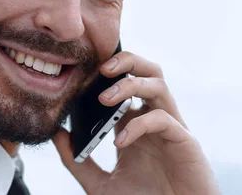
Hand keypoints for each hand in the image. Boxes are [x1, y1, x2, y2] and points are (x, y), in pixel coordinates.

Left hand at [53, 51, 220, 194]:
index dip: (108, 72)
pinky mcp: (184, 140)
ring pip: (158, 83)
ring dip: (130, 84)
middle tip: (101, 69)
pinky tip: (120, 142)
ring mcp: (171, 127)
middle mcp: (154, 118)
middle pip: (147, 70)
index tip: (83, 74)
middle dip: (126, 60)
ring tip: (105, 98)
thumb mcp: (100, 184)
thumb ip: (78, 161)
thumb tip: (57, 133)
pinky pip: (162, 118)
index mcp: (135, 122)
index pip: (125, 82)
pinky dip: (138, 125)